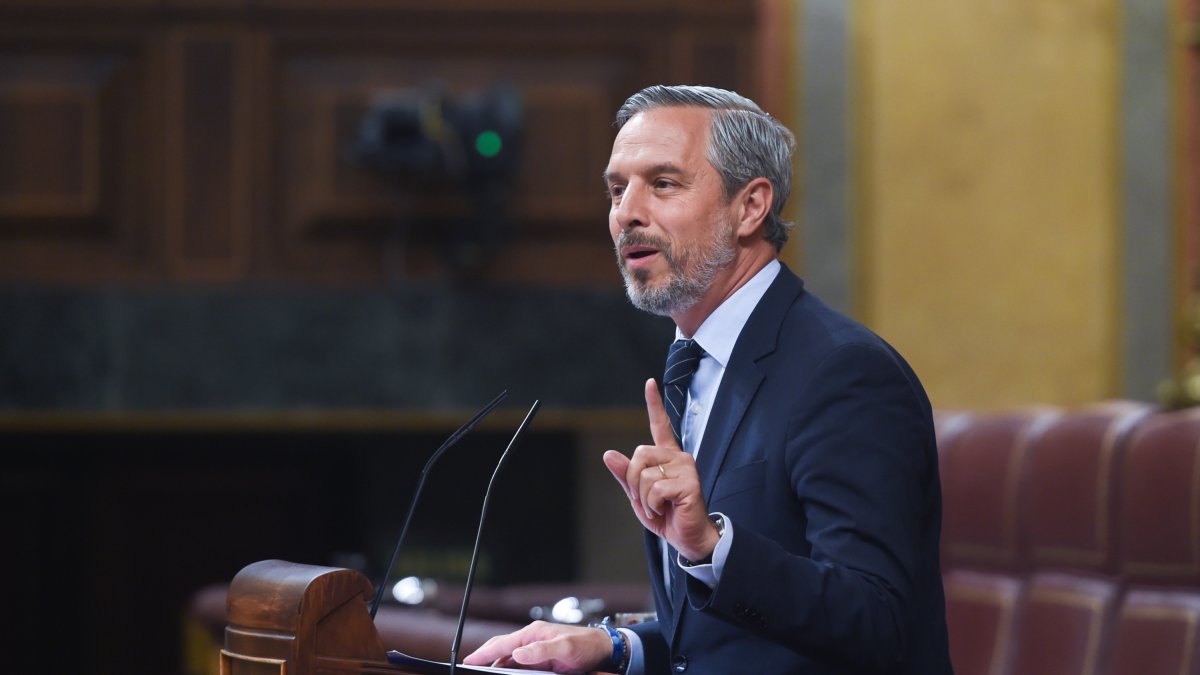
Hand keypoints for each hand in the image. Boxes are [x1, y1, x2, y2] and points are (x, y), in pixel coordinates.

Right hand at [461, 620, 611, 672]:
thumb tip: (517, 653)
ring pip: (509, 657)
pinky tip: (504, 674)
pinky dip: (509, 668)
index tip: (468, 661)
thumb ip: (541, 651)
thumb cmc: (586, 645)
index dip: (483, 653)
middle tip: (470, 667)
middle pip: (501, 648)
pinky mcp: (541, 656)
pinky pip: (519, 663)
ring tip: (483, 672)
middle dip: (485, 657)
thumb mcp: (566, 649)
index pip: (502, 644)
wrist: (604, 648)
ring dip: (496, 665)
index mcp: (533, 633)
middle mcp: (532, 638)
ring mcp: (536, 647)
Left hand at [602, 378, 719, 562]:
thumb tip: (609, 454)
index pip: (659, 425)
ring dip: (644, 498)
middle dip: (633, 482)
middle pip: (639, 455)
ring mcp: (685, 467)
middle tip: (647, 500)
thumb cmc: (666, 516)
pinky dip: (653, 504)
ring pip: (645, 474)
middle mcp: (677, 457)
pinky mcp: (689, 482)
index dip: (654, 403)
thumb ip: (626, 476)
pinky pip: (656, 489)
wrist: (688, 538)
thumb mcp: (638, 496)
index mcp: (666, 457)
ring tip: (659, 506)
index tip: (650, 382)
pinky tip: (667, 509)